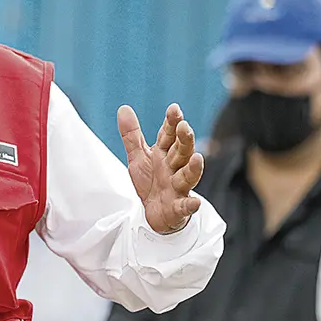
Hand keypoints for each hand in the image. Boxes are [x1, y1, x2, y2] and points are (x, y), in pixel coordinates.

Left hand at [117, 103, 203, 234]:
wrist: (156, 213)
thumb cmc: (152, 182)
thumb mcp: (138, 156)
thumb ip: (132, 134)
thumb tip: (123, 107)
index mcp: (164, 154)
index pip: (168, 136)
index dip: (171, 123)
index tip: (174, 109)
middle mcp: (174, 168)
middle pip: (182, 152)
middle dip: (184, 140)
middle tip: (185, 127)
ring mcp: (178, 188)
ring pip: (187, 176)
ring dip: (194, 168)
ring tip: (198, 158)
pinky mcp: (177, 208)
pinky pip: (185, 206)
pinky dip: (190, 205)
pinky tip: (195, 202)